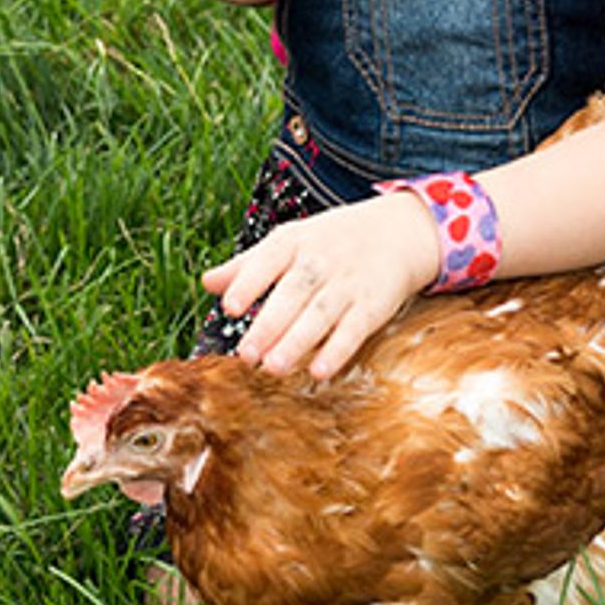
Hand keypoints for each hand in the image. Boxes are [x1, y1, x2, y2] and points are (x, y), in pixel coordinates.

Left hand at [201, 193, 441, 380]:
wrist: (398, 232)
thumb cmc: (330, 242)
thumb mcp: (289, 242)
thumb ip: (247, 265)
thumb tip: (206, 283)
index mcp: (292, 242)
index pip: (267, 261)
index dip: (248, 284)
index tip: (230, 308)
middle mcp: (319, 262)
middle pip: (292, 294)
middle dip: (269, 325)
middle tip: (246, 355)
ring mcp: (347, 284)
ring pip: (320, 315)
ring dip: (296, 343)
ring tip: (272, 368)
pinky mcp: (372, 306)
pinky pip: (354, 330)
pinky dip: (337, 351)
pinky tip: (319, 372)